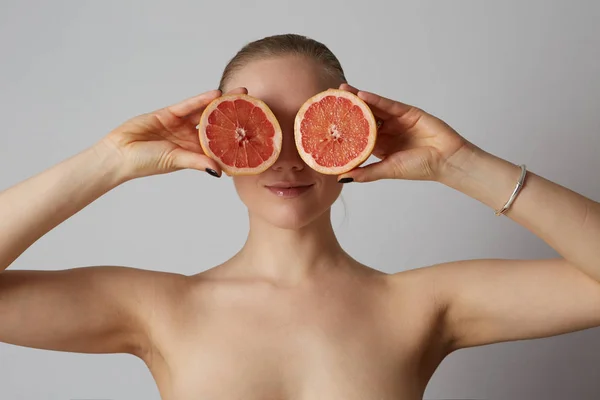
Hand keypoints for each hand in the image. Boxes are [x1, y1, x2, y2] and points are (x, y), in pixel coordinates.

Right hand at [97, 87, 246, 179]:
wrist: (119, 153)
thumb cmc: (146, 162)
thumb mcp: (176, 161)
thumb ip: (198, 162)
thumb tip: (220, 171)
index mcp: (195, 153)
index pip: (220, 144)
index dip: (236, 138)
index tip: (255, 132)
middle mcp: (190, 138)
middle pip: (217, 125)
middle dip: (234, 116)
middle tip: (255, 106)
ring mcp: (180, 125)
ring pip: (205, 112)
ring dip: (222, 104)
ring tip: (241, 94)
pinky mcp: (169, 114)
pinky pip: (188, 105)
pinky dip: (201, 99)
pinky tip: (216, 94)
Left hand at [337, 84, 471, 182]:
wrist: (446, 160)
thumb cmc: (419, 168)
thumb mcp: (387, 170)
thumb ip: (366, 172)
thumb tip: (341, 177)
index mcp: (381, 147)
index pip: (358, 135)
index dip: (343, 129)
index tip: (325, 124)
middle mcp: (387, 132)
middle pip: (363, 118)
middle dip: (347, 110)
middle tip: (329, 100)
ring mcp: (397, 121)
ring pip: (374, 108)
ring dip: (358, 99)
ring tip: (341, 91)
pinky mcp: (408, 112)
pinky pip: (388, 104)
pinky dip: (376, 99)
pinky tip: (362, 94)